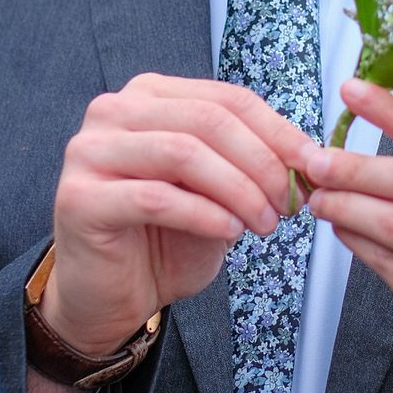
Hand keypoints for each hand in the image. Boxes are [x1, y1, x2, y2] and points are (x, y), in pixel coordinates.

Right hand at [33, 75, 306, 392]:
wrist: (112, 296)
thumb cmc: (165, 239)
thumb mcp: (218, 192)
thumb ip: (250, 165)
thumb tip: (309, 157)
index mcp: (150, 97)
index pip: (227, 98)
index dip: (278, 132)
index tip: (313, 166)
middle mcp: (114, 112)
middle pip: (207, 121)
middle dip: (261, 162)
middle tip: (290, 202)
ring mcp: (89, 152)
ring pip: (182, 152)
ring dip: (238, 189)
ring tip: (265, 223)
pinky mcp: (79, 198)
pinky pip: (156, 198)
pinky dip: (204, 214)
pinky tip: (230, 232)